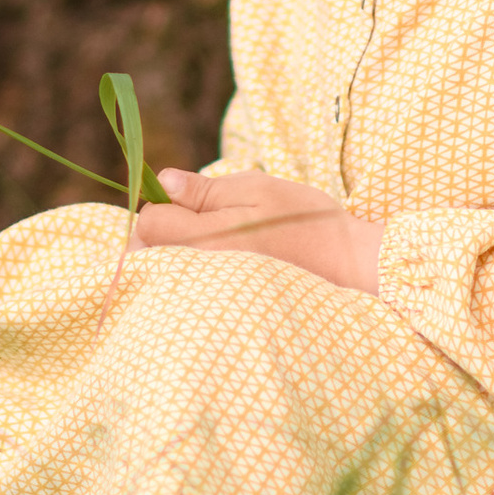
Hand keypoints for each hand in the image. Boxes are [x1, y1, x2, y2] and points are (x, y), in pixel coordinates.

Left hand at [130, 165, 380, 293]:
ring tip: (209, 245)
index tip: (185, 201)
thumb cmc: (306, 221)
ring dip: (171, 256)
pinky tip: (214, 268)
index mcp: (208, 241)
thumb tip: (163, 183)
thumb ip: (205, 189)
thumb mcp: (258, 189)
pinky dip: (186, 278)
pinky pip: (182, 294)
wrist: (348, 267)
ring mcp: (209, 298)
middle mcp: (200, 275)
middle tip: (197, 221)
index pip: (148, 225)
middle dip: (159, 234)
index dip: (159, 206)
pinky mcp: (219, 311)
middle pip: (146, 255)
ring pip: (162, 276)